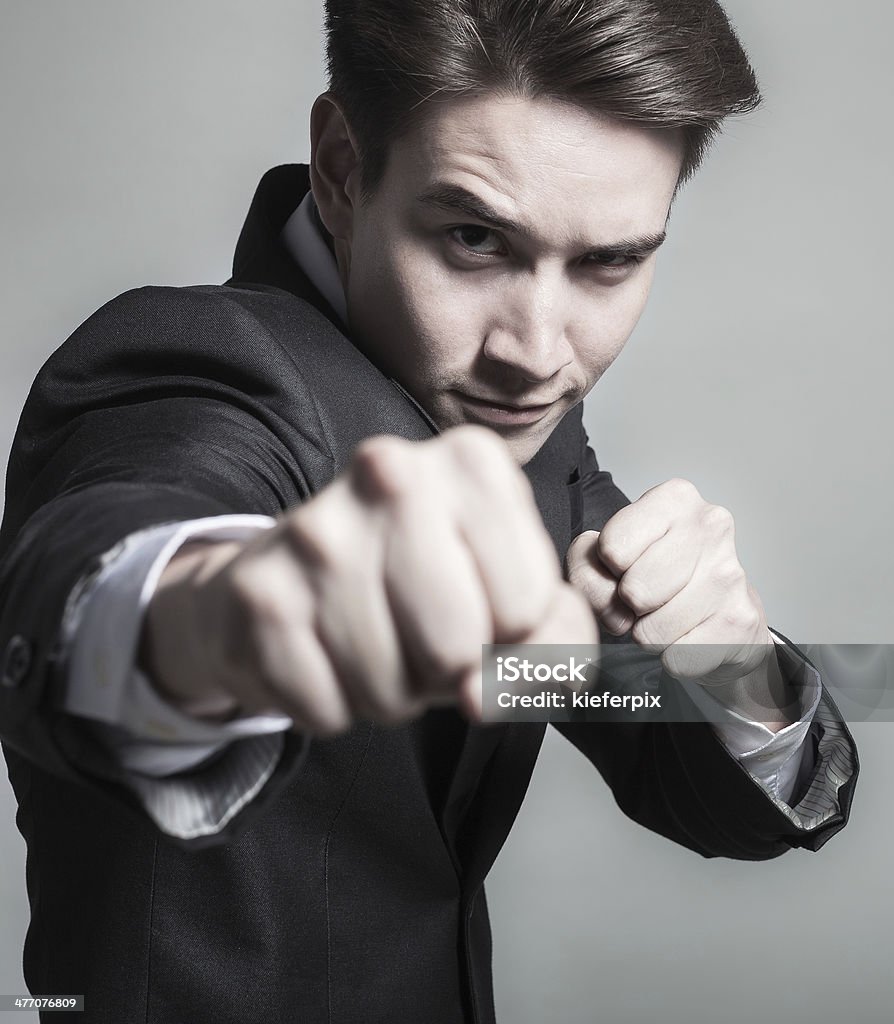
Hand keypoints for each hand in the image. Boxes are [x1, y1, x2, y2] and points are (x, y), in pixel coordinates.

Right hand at [138, 426, 596, 733]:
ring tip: (373, 643)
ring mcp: (318, 530)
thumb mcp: (512, 596)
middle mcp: (391, 474)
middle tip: (423, 636)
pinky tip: (323, 654)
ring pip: (391, 688)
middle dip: (448, 672)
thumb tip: (485, 694)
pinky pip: (328, 707)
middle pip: (460, 648)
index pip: (529, 607)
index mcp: (470, 462)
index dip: (510, 637)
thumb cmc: (418, 586)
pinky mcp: (260, 591)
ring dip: (391, 694)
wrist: (287, 579)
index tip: (479, 607)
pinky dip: (333, 707)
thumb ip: (555, 644)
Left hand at [566, 477, 772, 685]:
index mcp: (674, 499)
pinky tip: (688, 633)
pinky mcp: (740, 619)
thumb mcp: (605, 554)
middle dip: (629, 605)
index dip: (609, 569)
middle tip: (645, 598)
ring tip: (666, 614)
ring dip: (650, 633)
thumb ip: (586, 565)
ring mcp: (730, 573)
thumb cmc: (655, 575)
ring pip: (653, 631)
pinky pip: (678, 656)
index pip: (612, 548)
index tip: (626, 566)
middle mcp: (710, 526)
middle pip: (634, 591)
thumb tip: (612, 605)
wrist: (718, 611)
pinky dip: (674, 655)